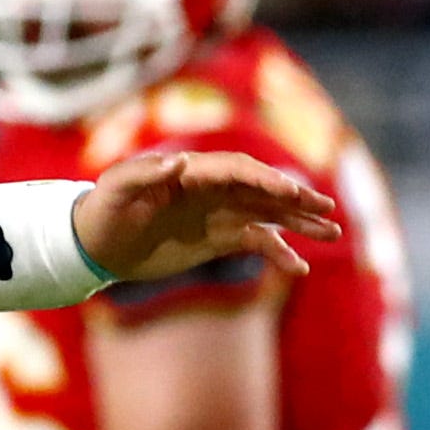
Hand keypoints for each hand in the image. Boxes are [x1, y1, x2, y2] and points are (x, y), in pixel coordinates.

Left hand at [70, 150, 343, 286]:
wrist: (94, 242)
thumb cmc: (102, 210)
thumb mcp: (115, 190)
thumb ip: (144, 173)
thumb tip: (179, 160)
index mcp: (193, 171)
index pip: (239, 171)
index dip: (266, 180)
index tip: (291, 194)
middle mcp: (213, 188)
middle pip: (264, 189)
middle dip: (297, 199)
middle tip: (328, 210)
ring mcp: (219, 212)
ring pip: (270, 214)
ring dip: (301, 222)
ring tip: (334, 233)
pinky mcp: (218, 237)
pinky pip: (257, 242)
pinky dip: (279, 252)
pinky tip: (300, 268)